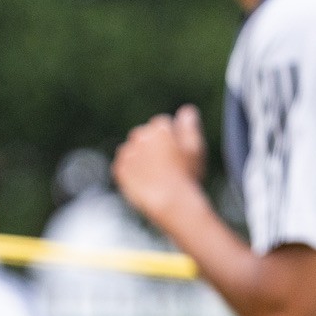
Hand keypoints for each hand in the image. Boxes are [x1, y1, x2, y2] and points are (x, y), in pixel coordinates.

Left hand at [112, 106, 207, 225]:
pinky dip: (133, 172)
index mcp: (159, 127)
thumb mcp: (196, 149)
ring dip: (142, 158)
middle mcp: (140, 135)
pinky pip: (126, 166)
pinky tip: (146, 182)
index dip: (172, 141)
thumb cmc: (187, 177)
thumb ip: (190, 127)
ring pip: (135, 150)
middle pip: (146, 136)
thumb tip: (186, 110)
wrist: (170, 204)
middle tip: (168, 168)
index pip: (163, 126)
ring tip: (156, 177)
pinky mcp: (119, 168)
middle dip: (154, 146)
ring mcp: (127, 152)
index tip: (178, 157)